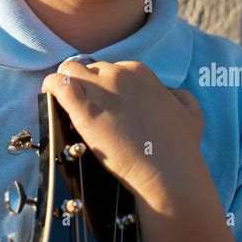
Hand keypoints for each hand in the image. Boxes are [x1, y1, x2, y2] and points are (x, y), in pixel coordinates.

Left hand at [41, 60, 204, 200]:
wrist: (169, 174)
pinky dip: (50, 87)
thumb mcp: (191, 113)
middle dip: (86, 85)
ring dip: (66, 82)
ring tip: (62, 100)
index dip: (104, 85)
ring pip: (69, 70)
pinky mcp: (84, 109)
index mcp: (139, 71)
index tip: (103, 101)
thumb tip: (169, 92)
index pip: (110, 68)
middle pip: (90, 69)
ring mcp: (100, 90)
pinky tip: (49, 96)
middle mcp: (118, 74)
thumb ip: (180, 97)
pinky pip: (57, 84)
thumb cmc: (181, 147)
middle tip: (86, 107)